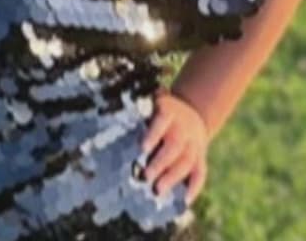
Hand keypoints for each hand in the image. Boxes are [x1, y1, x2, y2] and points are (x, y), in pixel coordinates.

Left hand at [141, 89, 209, 205]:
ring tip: (157, 190)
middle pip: (175, 145)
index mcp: (169, 111)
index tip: (142, 148)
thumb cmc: (159, 113)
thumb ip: (135, 114)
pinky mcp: (201, 157)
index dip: (153, 134)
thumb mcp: (150, 105)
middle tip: (145, 177)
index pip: (162, 120)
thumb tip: (104, 126)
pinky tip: (184, 199)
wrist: (193, 112)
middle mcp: (183, 127)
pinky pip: (201, 172)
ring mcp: (194, 142)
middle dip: (161, 162)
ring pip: (187, 160)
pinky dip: (194, 186)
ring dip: (173, 177)